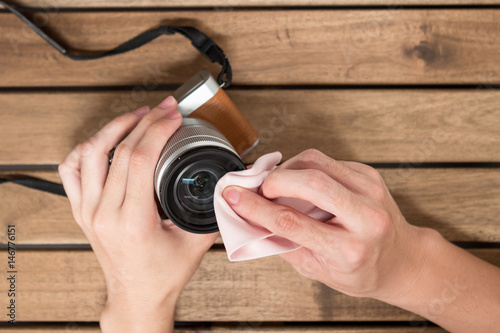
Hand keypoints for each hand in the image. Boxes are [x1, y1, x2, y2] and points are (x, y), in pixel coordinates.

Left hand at [59, 97, 217, 332]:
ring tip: (137, 116)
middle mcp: (104, 214)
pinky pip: (71, 169)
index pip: (140, 159)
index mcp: (133, 222)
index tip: (174, 116)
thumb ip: (211, 209)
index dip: (158, 129)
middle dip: (145, 121)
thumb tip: (224, 180)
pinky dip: (86, 148)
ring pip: (90, 153)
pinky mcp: (81, 210)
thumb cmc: (163, 276)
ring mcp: (87, 211)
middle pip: (120, 150)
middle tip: (164, 109)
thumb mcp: (196, 242)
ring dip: (114, 127)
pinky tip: (104, 139)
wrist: (137, 296)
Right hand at [222, 149, 431, 301]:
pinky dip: (305, 167)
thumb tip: (252, 219)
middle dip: (274, 180)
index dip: (256, 207)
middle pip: (311, 183)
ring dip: (288, 168)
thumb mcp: (319, 271)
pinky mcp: (369, 175)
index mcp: (348, 250)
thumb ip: (285, 245)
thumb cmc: (362, 270)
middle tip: (258, 187)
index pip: (292, 222)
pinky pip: (328, 160)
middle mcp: (364, 218)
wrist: (402, 260)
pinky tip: (300, 182)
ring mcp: (370, 191)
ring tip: (277, 183)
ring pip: (318, 162)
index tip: (234, 196)